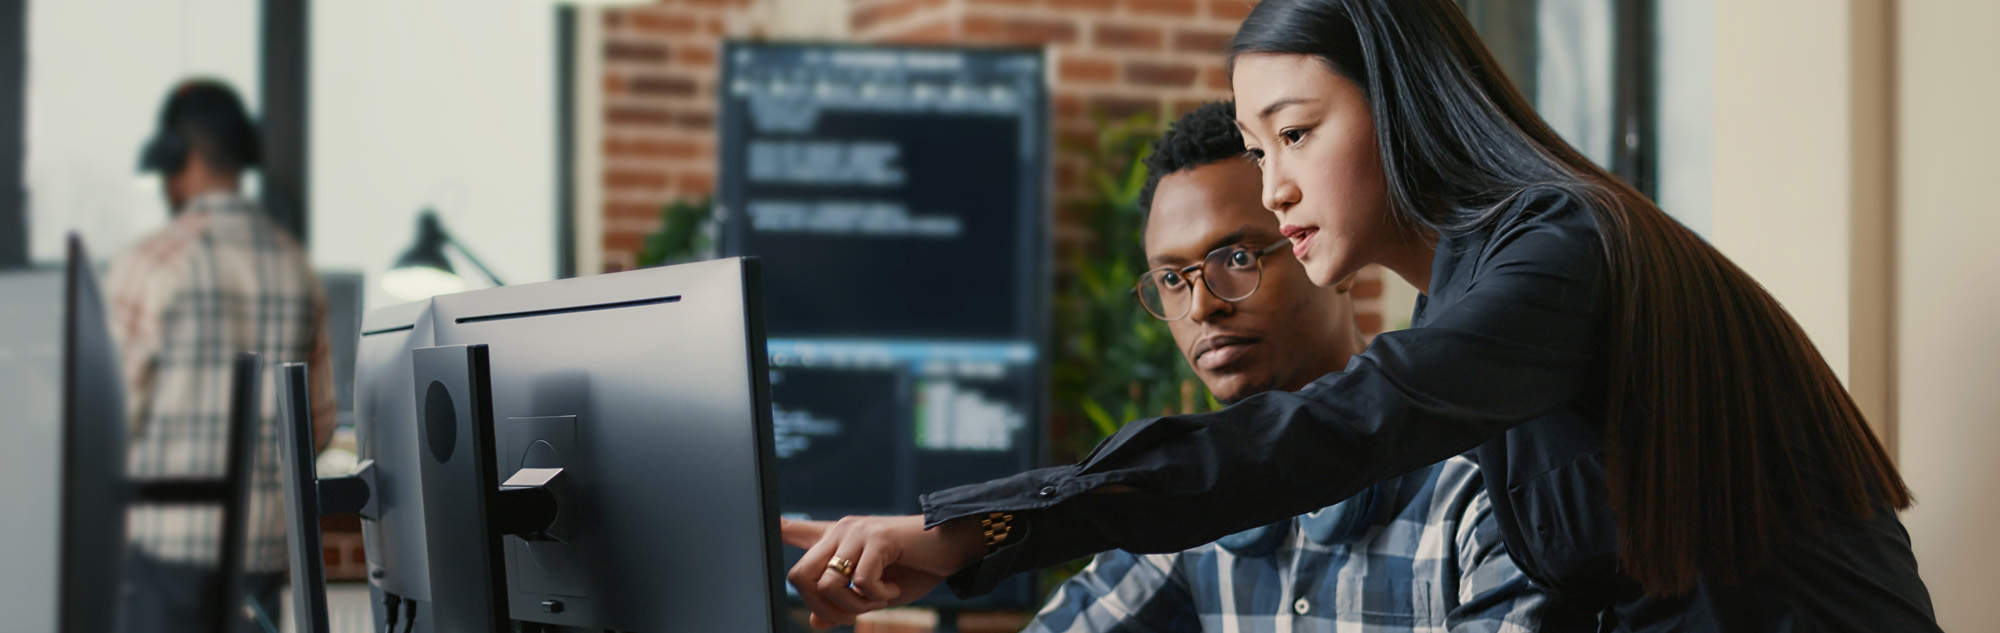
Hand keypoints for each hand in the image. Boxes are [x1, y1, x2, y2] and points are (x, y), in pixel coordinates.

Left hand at [780, 516, 982, 628]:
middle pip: (799, 576)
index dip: (779, 529)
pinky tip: (894, 588)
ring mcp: (857, 532)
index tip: (768, 523)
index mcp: (837, 539)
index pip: (797, 531)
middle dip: (822, 607)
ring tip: (878, 600)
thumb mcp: (874, 594)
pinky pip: (861, 582)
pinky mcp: (877, 538)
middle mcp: (840, 530)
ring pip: (827, 584)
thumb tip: (815, 622)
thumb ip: (843, 604)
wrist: (950, 549)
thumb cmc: (912, 568)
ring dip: (854, 606)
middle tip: (850, 614)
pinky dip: (878, 596)